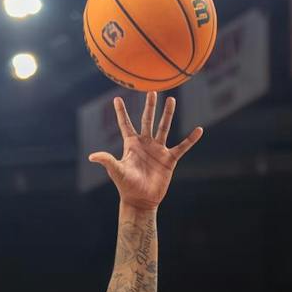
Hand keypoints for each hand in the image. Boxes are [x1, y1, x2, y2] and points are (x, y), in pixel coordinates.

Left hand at [87, 91, 202, 210]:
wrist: (141, 200)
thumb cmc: (126, 186)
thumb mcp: (116, 171)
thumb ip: (107, 161)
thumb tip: (92, 157)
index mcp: (131, 144)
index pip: (125, 124)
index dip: (121, 112)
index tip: (117, 98)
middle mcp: (145, 144)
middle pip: (147, 120)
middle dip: (150, 106)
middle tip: (153, 91)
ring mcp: (158, 150)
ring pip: (164, 128)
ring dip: (168, 114)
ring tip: (171, 100)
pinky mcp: (169, 159)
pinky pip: (182, 147)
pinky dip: (190, 139)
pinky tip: (199, 130)